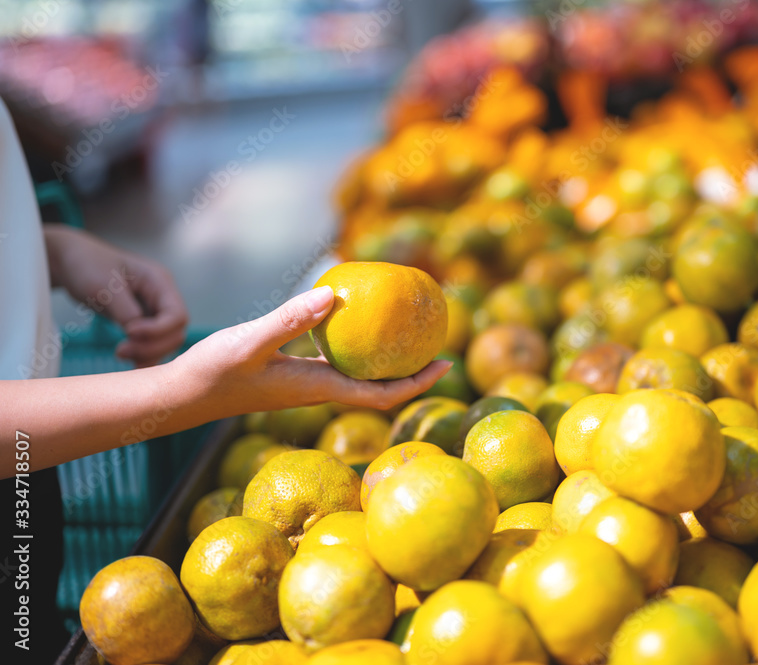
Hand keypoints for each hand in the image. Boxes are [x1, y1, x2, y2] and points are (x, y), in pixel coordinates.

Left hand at [44, 226, 188, 367]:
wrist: (69, 261)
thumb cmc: (86, 264)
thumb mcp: (103, 286)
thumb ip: (125, 311)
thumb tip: (137, 334)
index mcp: (159, 281)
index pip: (176, 315)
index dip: (157, 330)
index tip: (128, 333)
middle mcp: (162, 297)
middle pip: (175, 332)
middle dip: (151, 346)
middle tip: (120, 351)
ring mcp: (154, 310)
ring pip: (166, 341)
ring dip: (147, 353)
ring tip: (120, 354)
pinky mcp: (142, 321)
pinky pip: (152, 343)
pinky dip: (143, 355)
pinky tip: (127, 360)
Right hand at [175, 286, 451, 412]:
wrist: (181, 394)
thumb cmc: (213, 372)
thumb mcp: (251, 341)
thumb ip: (289, 320)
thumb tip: (332, 295)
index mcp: (320, 389)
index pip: (381, 395)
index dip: (417, 384)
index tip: (446, 365)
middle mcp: (320, 390)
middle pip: (379, 387)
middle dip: (413, 371)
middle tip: (439, 344)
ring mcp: (306, 383)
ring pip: (360, 375)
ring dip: (388, 360)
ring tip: (409, 332)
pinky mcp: (292, 374)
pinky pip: (337, 361)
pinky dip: (357, 346)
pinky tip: (355, 322)